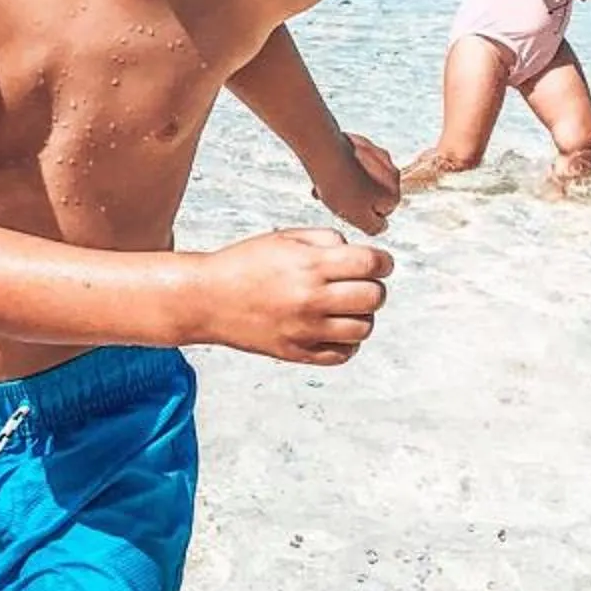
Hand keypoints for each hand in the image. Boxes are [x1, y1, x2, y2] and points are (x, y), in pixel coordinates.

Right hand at [199, 227, 393, 365]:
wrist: (207, 298)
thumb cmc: (244, 263)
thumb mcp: (285, 237)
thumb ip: (325, 239)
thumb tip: (358, 252)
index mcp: (310, 264)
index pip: (371, 263)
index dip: (383, 261)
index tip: (380, 263)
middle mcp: (311, 298)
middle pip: (374, 297)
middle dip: (375, 287)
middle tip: (362, 284)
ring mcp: (305, 329)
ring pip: (364, 328)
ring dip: (362, 316)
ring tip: (346, 307)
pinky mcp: (297, 352)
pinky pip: (343, 353)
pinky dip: (347, 342)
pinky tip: (334, 327)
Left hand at [309, 129, 400, 232]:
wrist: (325, 155)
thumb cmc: (341, 189)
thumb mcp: (359, 218)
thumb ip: (375, 227)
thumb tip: (383, 226)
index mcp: (394, 194)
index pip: (381, 213)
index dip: (362, 214)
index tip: (346, 208)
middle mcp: (392, 173)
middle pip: (373, 193)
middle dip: (355, 197)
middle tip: (334, 197)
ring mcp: (379, 156)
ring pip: (364, 176)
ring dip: (349, 182)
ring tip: (328, 183)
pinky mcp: (365, 143)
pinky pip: (357, 161)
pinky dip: (346, 166)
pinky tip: (329, 168)